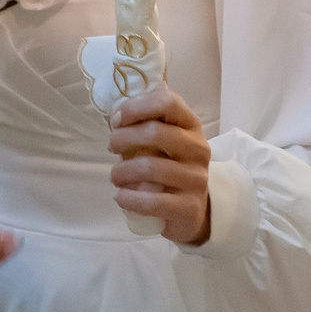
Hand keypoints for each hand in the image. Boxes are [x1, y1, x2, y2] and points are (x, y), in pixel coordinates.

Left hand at [107, 87, 212, 246]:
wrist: (192, 209)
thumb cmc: (169, 166)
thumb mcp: (162, 141)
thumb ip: (142, 125)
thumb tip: (115, 118)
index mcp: (190, 125)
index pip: (168, 102)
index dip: (136, 107)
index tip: (117, 120)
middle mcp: (198, 149)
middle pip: (155, 133)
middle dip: (123, 138)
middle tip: (111, 147)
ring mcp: (197, 179)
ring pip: (150, 167)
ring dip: (122, 171)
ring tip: (115, 176)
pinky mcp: (190, 207)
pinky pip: (153, 202)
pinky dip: (129, 199)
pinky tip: (121, 197)